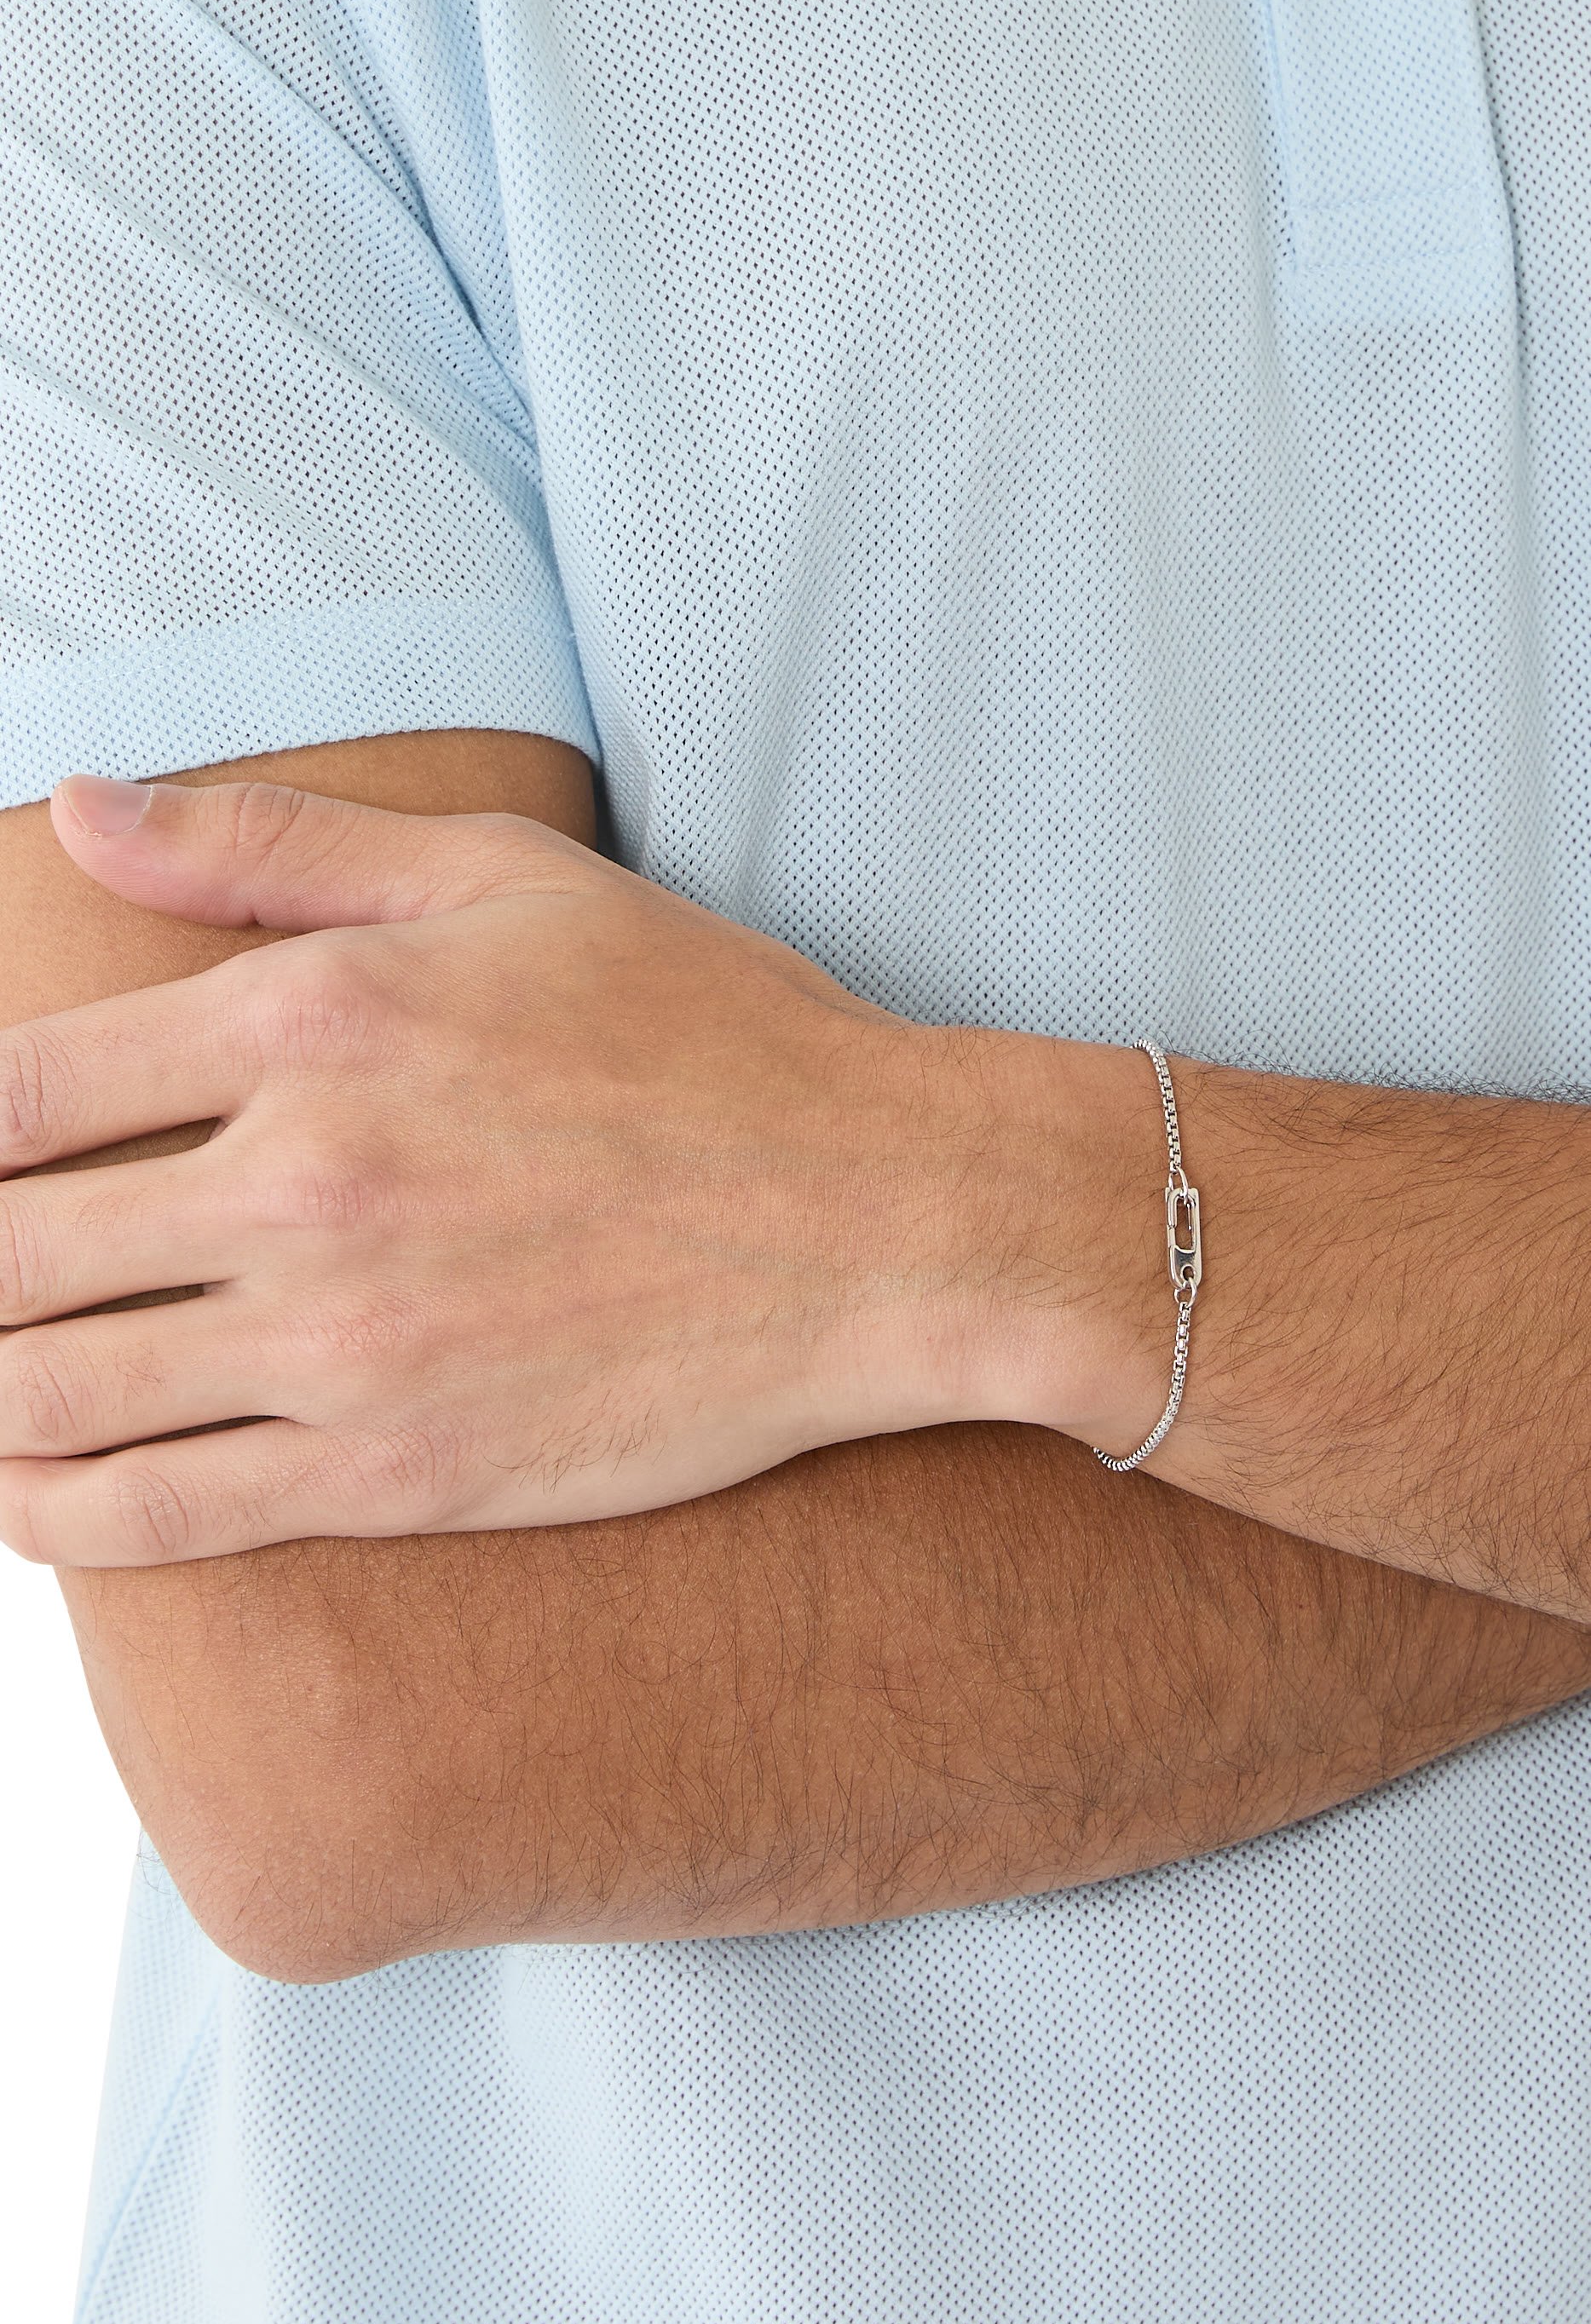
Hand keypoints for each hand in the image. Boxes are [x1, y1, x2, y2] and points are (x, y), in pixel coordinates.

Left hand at [0, 776, 1095, 1564]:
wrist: (887, 1219)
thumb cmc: (714, 1033)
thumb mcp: (506, 883)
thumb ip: (274, 844)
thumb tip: (82, 805)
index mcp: (311, 1023)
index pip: (13, 1098)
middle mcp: (302, 1187)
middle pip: (4, 1258)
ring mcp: (349, 1347)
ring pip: (53, 1399)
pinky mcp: (404, 1475)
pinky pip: (165, 1515)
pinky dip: (53, 1517)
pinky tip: (19, 1500)